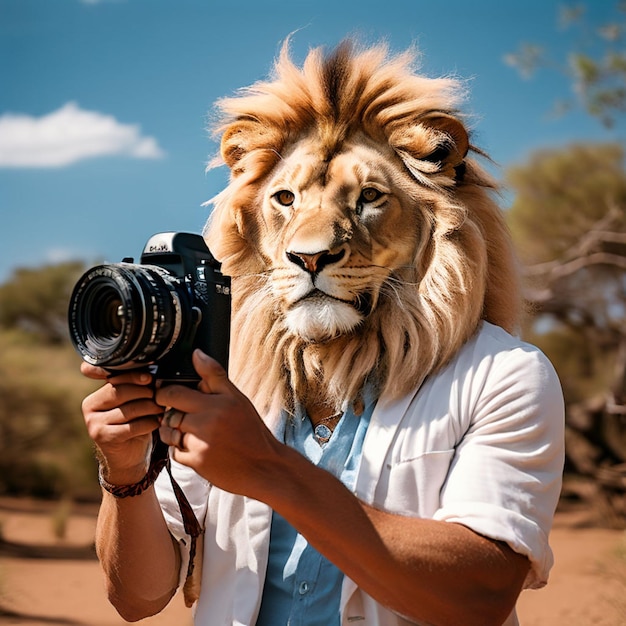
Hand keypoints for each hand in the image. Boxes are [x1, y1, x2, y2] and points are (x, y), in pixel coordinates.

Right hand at [81, 364, 162, 484]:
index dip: (133, 377)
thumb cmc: (132, 425)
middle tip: (160, 396)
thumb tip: (151, 371)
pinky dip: (148, 423)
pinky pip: (131, 426)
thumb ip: (134, 389)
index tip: (149, 377)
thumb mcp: (130, 405)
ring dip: (150, 408)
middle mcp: (89, 407)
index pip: (114, 379)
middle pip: (121, 392)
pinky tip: (157, 422)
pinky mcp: (103, 437)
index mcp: (95, 396)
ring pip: (129, 409)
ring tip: (161, 409)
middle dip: (145, 393)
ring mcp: (93, 423)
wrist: (127, 458)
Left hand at [156, 349, 280, 495]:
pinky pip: (174, 452)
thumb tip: (196, 353)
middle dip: (170, 412)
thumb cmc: (250, 430)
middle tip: (183, 413)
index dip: (165, 392)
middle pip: (168, 413)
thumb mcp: (237, 398)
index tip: (168, 393)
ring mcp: (199, 445)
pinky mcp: (196, 463)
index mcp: (215, 404)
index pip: (173, 393)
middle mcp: (205, 424)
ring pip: (168, 434)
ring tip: (192, 431)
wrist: (263, 466)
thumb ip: (214, 375)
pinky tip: (197, 446)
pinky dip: (181, 449)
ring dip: (174, 431)